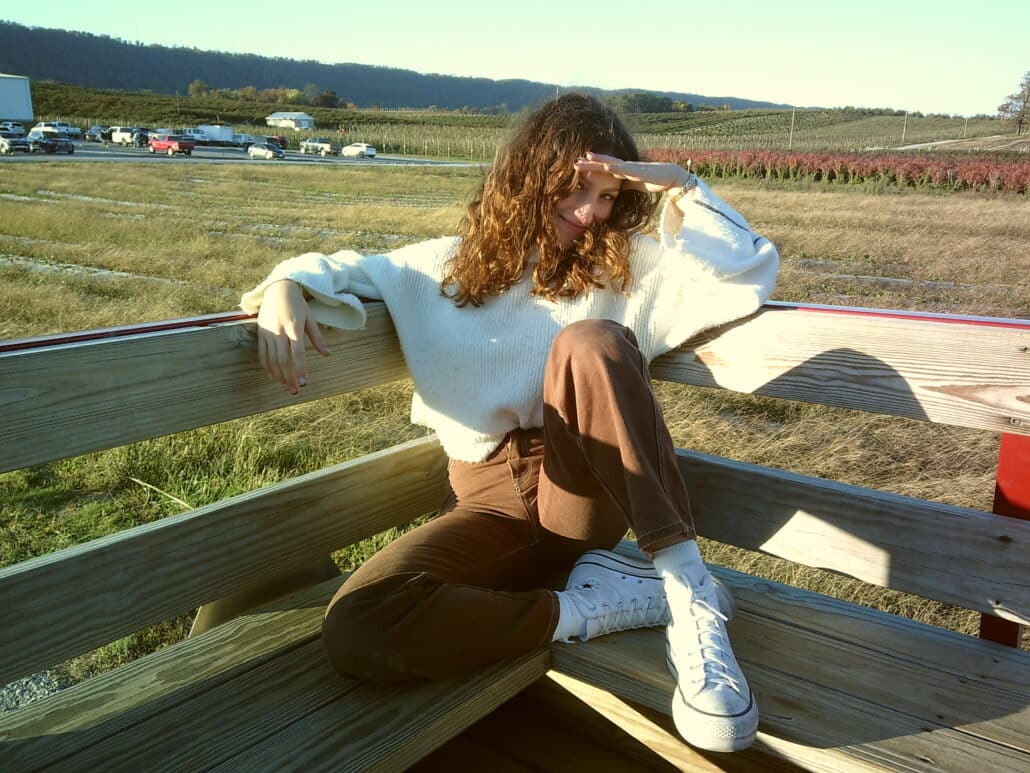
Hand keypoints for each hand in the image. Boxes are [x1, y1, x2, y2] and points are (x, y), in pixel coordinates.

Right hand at [256, 280, 329, 393]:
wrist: (277, 289)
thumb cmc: (297, 304)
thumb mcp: (310, 318)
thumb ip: (317, 338)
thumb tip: (327, 354)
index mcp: (294, 327)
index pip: (297, 353)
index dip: (300, 369)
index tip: (304, 383)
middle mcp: (279, 331)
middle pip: (283, 360)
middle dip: (289, 377)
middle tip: (295, 391)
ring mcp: (268, 332)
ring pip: (271, 359)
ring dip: (278, 376)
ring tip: (286, 387)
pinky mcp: (260, 333)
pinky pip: (262, 354)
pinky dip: (267, 367)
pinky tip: (273, 376)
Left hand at [574, 151, 691, 193]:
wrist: (670, 177)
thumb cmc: (652, 180)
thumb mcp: (634, 185)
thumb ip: (625, 185)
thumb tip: (617, 189)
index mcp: (623, 170)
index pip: (604, 167)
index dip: (591, 166)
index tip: (578, 165)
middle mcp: (625, 166)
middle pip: (604, 163)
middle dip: (590, 162)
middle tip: (575, 161)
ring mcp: (631, 168)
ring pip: (612, 163)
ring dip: (599, 160)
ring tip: (587, 157)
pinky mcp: (639, 171)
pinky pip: (625, 169)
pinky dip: (616, 167)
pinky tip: (607, 166)